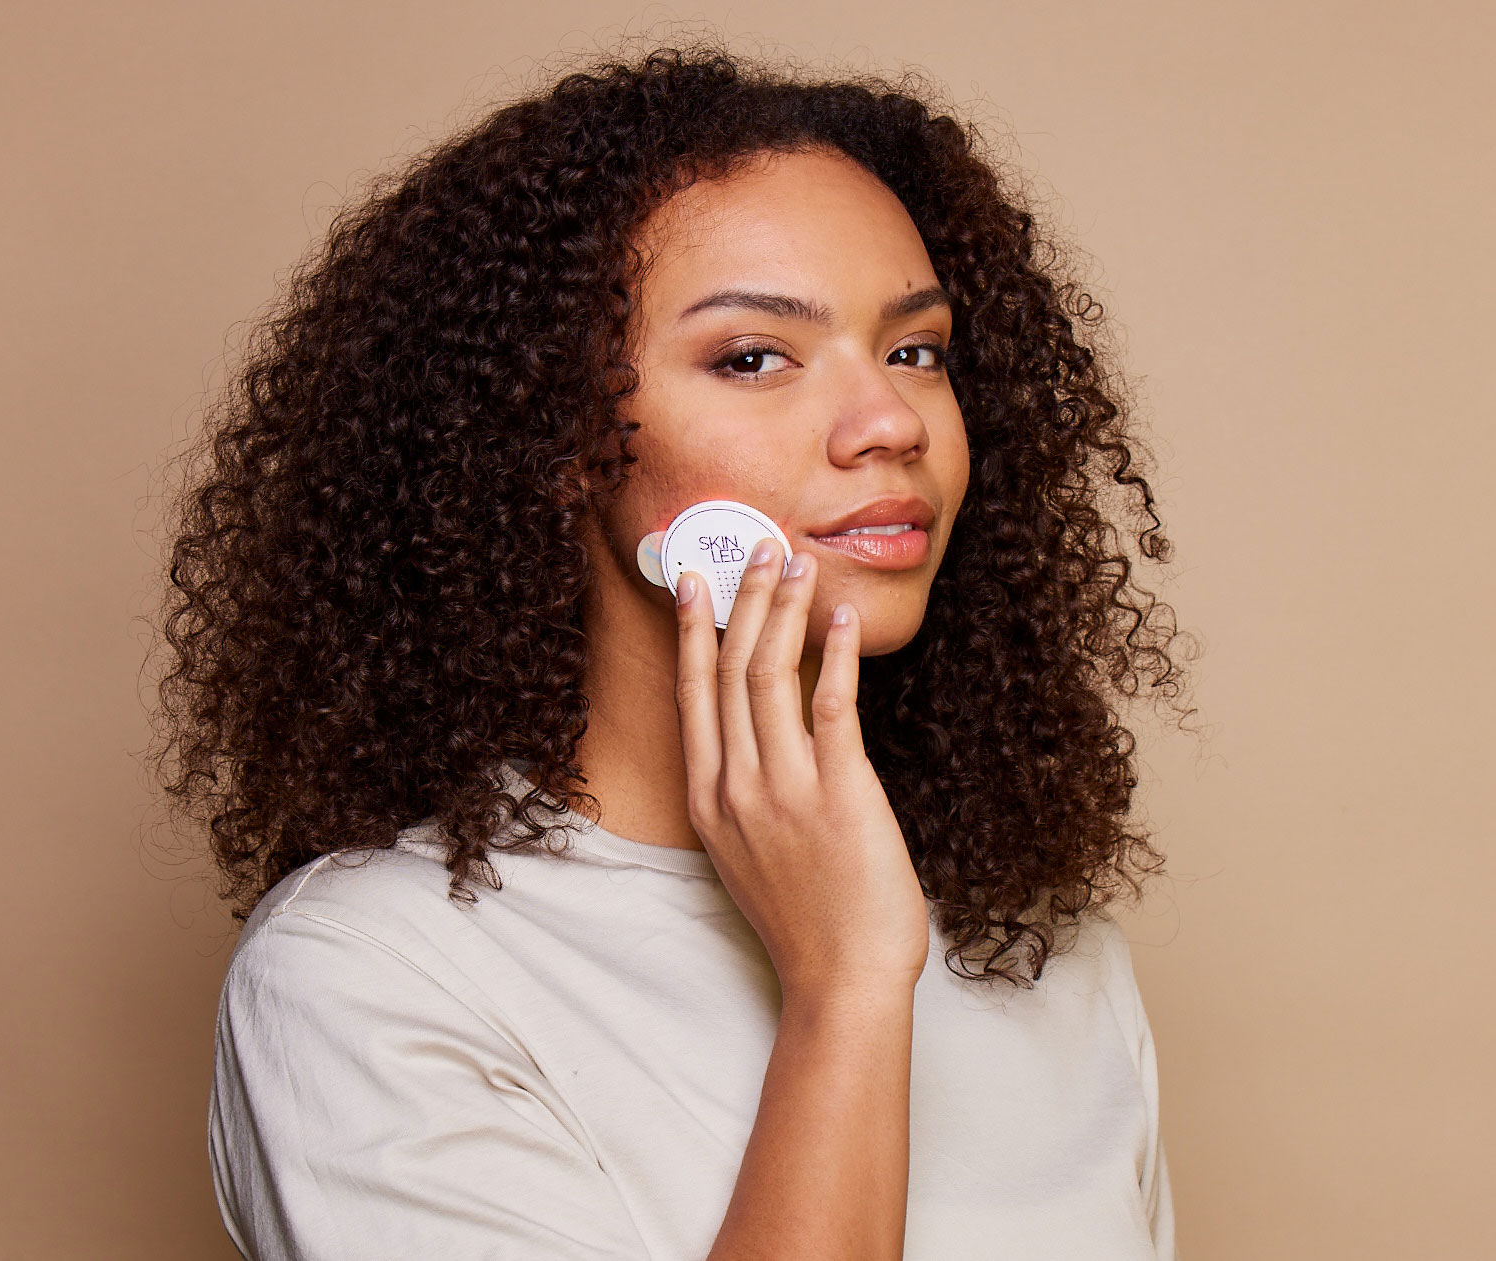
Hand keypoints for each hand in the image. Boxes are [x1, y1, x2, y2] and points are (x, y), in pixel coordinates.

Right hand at [672, 539, 931, 1002]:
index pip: (695, 694)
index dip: (693, 630)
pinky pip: (831, 709)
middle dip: (741, 600)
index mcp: (709, 800)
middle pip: (730, 672)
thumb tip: (754, 740)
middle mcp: (736, 788)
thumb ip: (741, 794)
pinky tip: (839, 619)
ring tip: (796, 565)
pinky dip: (833, 657)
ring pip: (771, 677)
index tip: (694, 580)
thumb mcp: (746, 854)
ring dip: (783, 612)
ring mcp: (785, 792)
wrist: (843, 980)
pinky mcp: (840, 796)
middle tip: (757, 547)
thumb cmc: (804, 920)